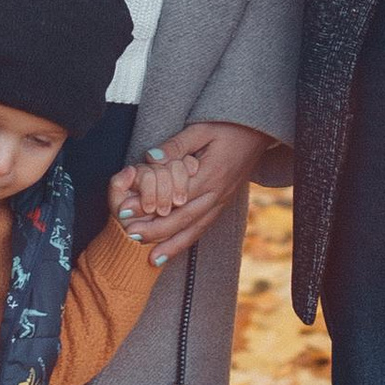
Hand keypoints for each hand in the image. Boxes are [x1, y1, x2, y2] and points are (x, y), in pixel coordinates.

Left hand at [117, 118, 271, 267]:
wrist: (259, 132)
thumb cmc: (228, 126)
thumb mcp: (201, 128)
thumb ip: (176, 145)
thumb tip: (152, 159)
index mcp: (210, 173)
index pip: (176, 195)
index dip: (150, 205)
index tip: (126, 210)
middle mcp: (216, 192)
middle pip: (184, 217)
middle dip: (156, 230)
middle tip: (130, 236)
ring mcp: (221, 200)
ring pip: (196, 228)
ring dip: (173, 244)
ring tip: (152, 259)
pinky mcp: (223, 203)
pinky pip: (204, 226)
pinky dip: (187, 241)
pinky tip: (172, 252)